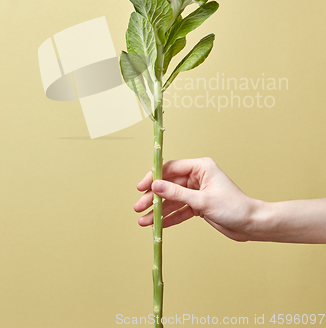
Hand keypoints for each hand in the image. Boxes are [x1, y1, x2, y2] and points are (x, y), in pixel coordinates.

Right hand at [134, 157, 258, 241]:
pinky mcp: (199, 205)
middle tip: (139, 207)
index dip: (154, 177)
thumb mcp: (202, 200)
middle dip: (153, 197)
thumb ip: (177, 193)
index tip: (141, 187)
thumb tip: (155, 186)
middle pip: (168, 185)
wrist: (251, 224)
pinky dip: (169, 217)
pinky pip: (180, 209)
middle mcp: (197, 177)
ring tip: (144, 220)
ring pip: (172, 199)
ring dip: (158, 209)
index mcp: (200, 167)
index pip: (171, 168)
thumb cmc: (234, 207)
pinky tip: (157, 224)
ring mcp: (197, 191)